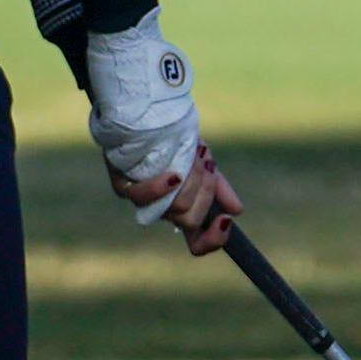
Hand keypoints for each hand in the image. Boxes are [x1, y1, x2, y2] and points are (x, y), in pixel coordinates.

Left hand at [114, 142, 242, 255]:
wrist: (151, 117)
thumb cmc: (177, 142)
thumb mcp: (204, 163)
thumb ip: (218, 186)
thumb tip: (236, 210)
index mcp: (184, 210)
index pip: (198, 243)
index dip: (214, 239)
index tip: (226, 219)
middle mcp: (164, 210)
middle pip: (191, 221)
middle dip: (206, 191)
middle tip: (207, 165)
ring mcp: (143, 201)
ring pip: (176, 207)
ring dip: (192, 179)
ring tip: (193, 154)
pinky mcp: (124, 186)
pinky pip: (143, 197)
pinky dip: (162, 187)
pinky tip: (173, 175)